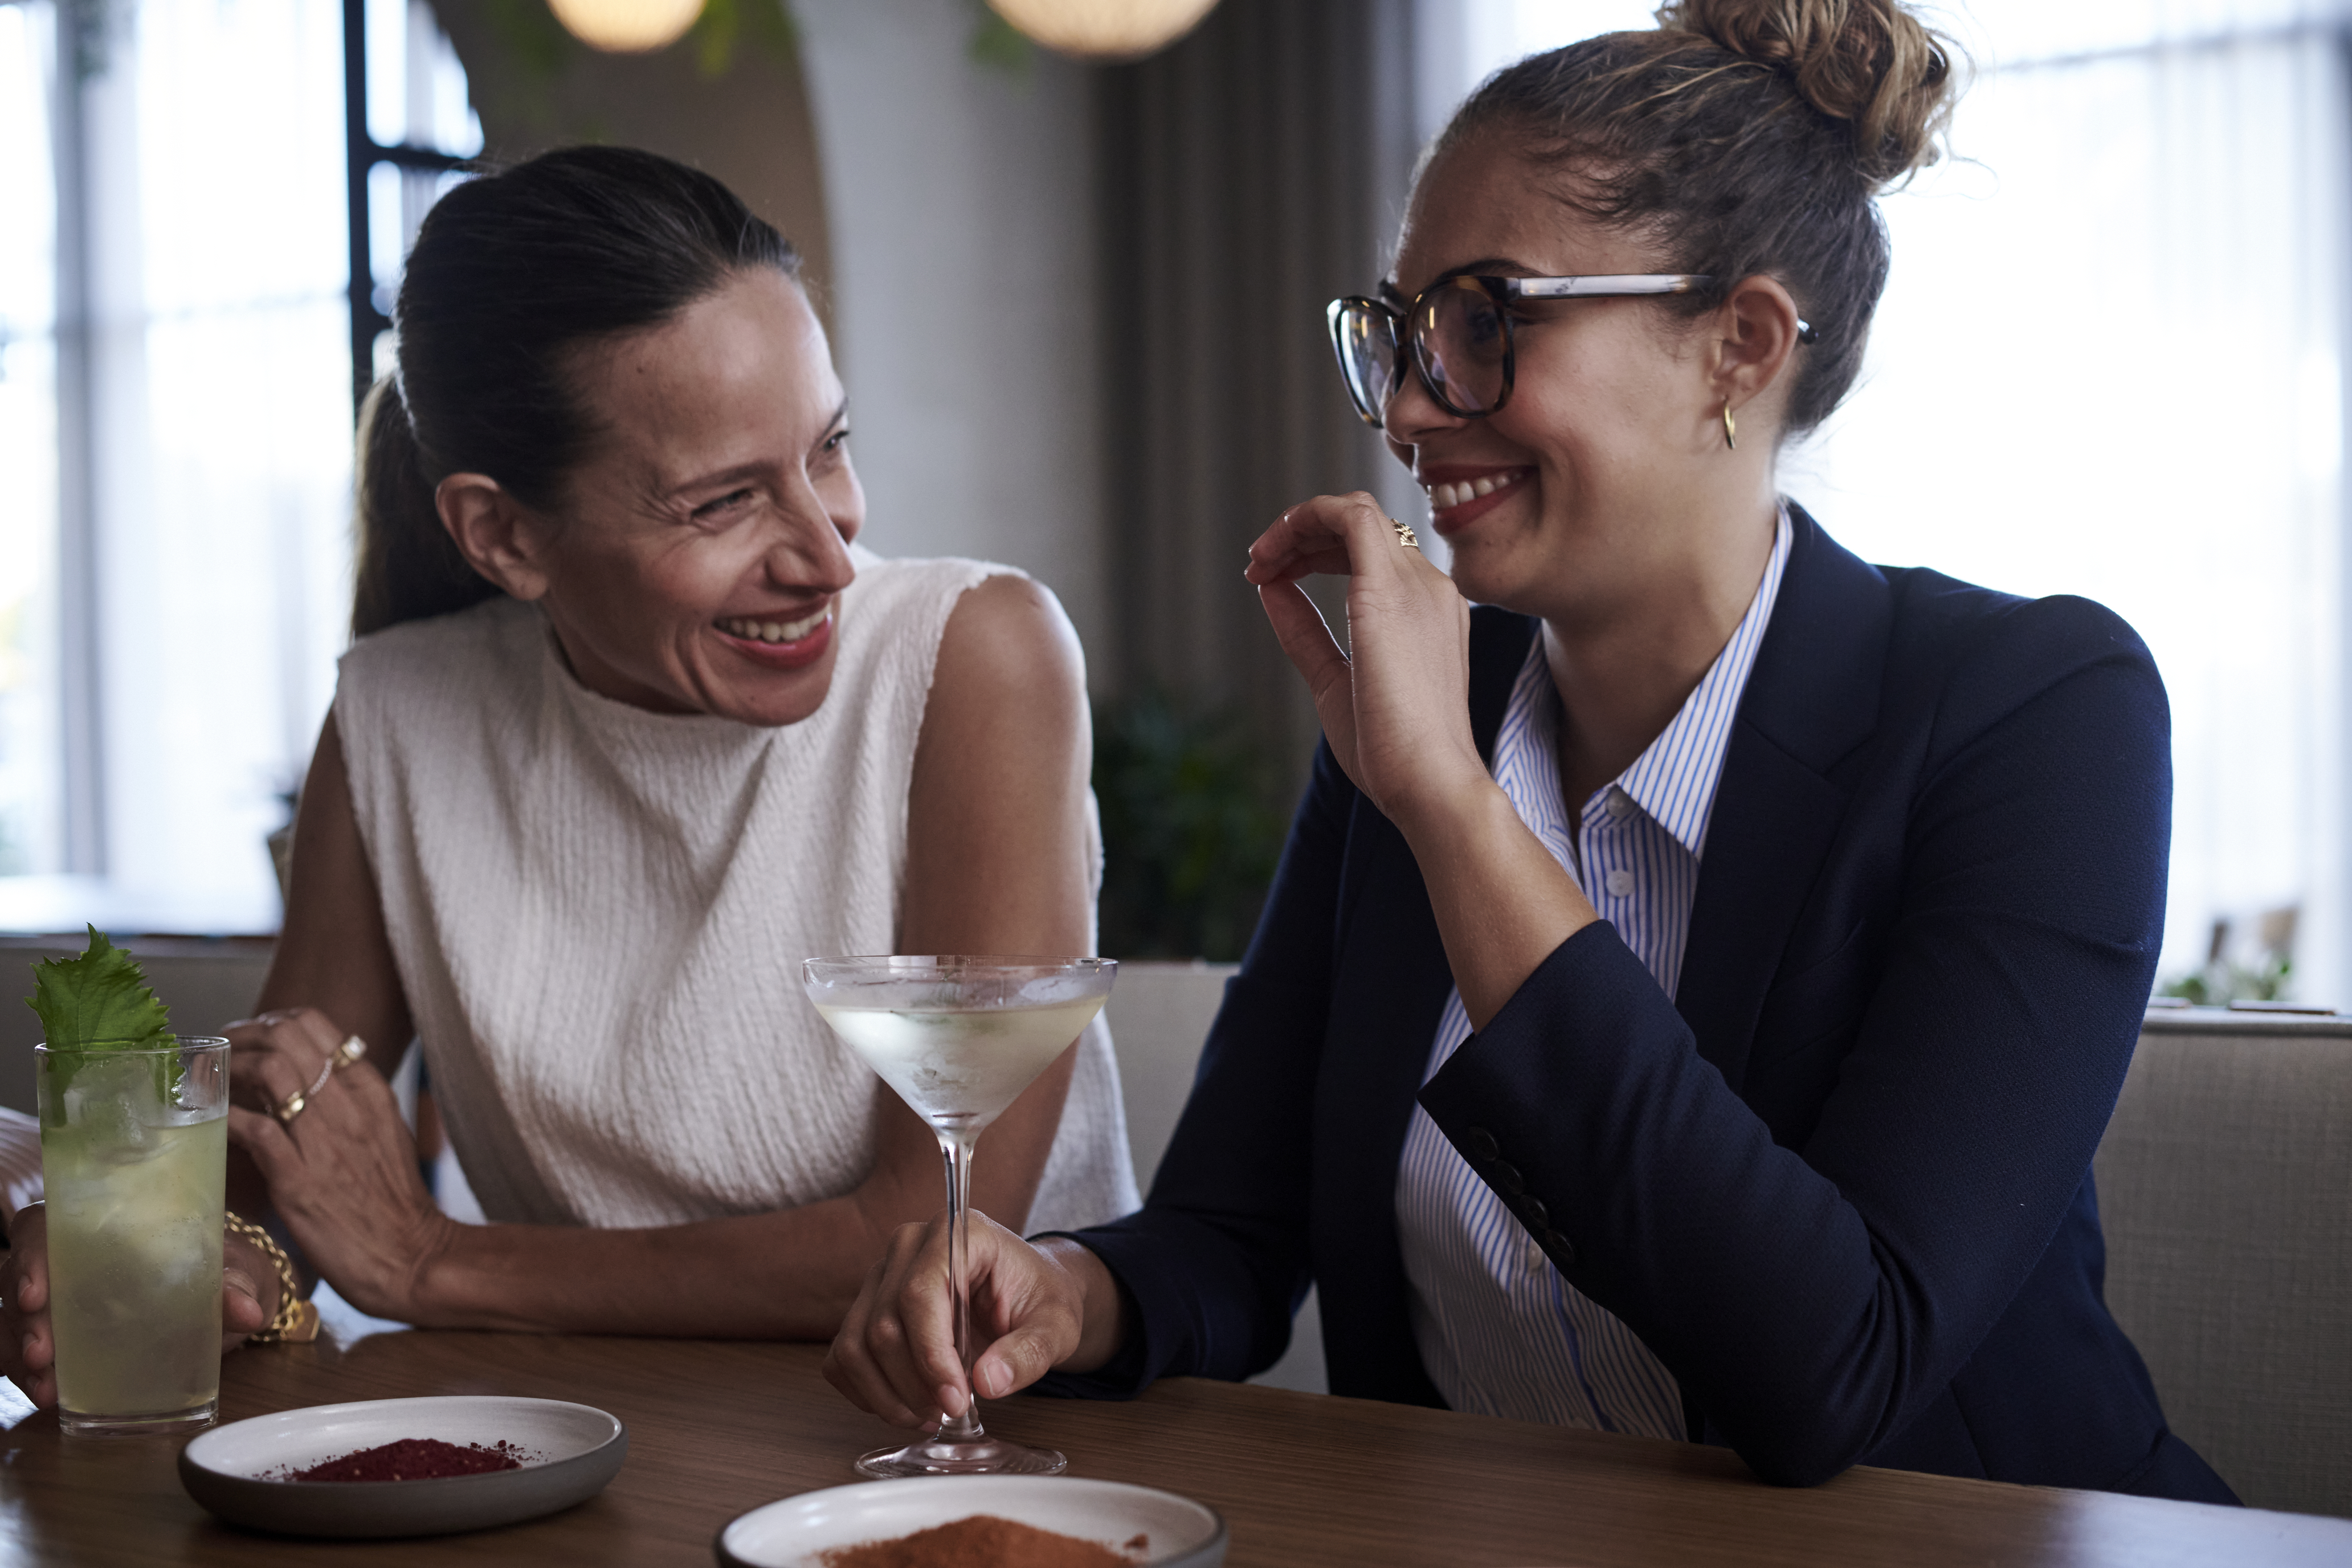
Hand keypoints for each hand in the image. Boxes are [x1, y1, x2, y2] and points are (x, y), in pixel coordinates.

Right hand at [3, 1205, 278, 1407]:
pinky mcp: (55, 1339)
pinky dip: (27, 1376)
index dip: (31, 1256)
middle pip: (16, 1277)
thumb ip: (237, 1284)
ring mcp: (55, 1301)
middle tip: (43, 1352)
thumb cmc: (218, 1269)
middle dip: (23, 1318)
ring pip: (11, 1319)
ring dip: (19, 1353)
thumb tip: (249, 1312)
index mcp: (101, 1225)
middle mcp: (66, 1260)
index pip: (42, 1227)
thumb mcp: (232, 1272)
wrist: (223, 1301)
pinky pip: (19, 1354)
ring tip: (46, 1386)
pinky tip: (46, 1395)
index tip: (38, 1294)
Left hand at [225, 1008, 454, 1322]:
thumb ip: (349, 1103)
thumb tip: (307, 1079)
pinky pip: (254, 1130)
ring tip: (209, 1082)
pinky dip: (225, 1118)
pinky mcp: (300, 1181)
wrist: (412, 1257)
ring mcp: (325, 1142)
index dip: (269, 1022)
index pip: (316, 1024)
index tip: (248, 1038)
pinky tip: (213, 1123)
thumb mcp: (383, 1134)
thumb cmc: (392, 1201)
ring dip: (229, 1069)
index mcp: (370, 1091)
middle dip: (241, 1036)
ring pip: (271, 1070)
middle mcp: (349, 1106)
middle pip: (287, 1036)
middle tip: (218, 1052)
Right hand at [824, 1210, 1090, 1428]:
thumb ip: (1029, 1352)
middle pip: (884, 1324)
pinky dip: (866, 1392)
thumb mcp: (1058, 1326)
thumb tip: (988, 1381)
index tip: (956, 1400)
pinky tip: (903, 1406)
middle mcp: (909, 1245)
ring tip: (929, 1416)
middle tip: (950, 1413)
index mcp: (959, 1233)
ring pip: (856, 1344)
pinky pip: (843, 1355)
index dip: (930, 1355)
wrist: (1029, 1292)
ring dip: (886, 1395)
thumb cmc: (1041, 1301)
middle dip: (913, 1384)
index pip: (919, 1294)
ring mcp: (882, 1273)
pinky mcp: (867, 1304)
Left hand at [1243, 491, 1488, 828]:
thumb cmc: (1391, 751)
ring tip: (1260, 559)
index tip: (1274, 579)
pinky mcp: (1390, 587)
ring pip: (1356, 511)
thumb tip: (1272, 590)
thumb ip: (1305, 633)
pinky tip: (1273, 551)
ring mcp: (1416, 583)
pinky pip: (1351, 516)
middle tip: (1257, 568)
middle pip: (1362, 525)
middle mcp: (1428, 587)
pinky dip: (1307, 518)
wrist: (1429, 781)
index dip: (1316, 553)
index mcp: (1426, 610)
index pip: (1372, 551)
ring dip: (1300, 525)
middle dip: (1302, 536)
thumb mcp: (1335, 680)